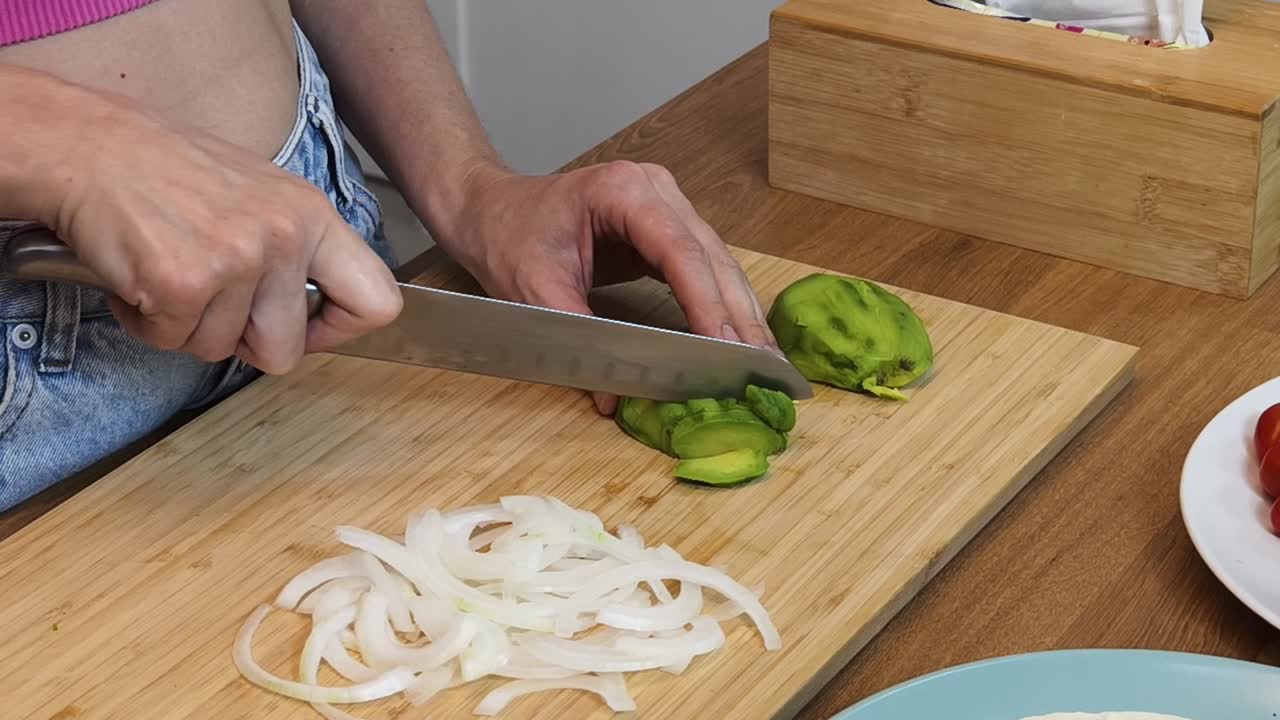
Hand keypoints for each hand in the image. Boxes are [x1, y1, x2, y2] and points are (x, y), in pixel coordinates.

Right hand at [41, 90, 401, 373]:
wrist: (86, 146)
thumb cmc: (167, 170)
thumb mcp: (260, 195)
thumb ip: (297, 254)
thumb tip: (320, 318)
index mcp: (312, 216)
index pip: (378, 301)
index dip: (341, 331)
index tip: (307, 328)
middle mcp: (284, 237)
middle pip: (288, 351)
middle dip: (244, 343)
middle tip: (212, 303)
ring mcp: (235, 259)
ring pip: (221, 350)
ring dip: (186, 326)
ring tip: (169, 271)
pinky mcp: (182, 282)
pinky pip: (171, 341)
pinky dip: (146, 322)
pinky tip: (140, 275)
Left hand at [439, 160, 780, 414]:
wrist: (491, 210)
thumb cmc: (507, 237)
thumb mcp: (533, 290)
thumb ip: (578, 340)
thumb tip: (616, 401)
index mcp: (624, 191)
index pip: (681, 252)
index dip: (707, 305)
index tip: (727, 351)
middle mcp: (656, 190)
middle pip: (711, 257)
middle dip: (739, 317)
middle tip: (764, 369)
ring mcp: (667, 205)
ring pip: (718, 263)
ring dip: (740, 315)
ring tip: (765, 364)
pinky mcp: (667, 227)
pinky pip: (704, 268)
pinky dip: (722, 306)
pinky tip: (740, 341)